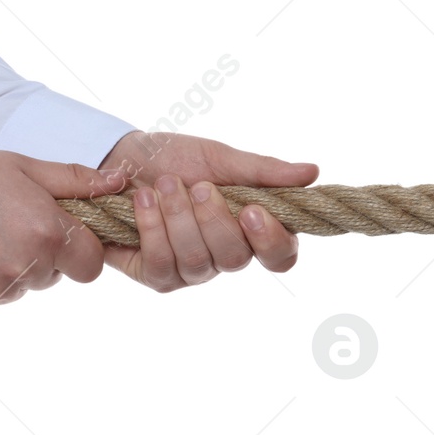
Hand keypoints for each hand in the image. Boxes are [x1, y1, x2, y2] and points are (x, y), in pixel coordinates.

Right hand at [0, 147, 123, 318]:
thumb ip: (75, 181)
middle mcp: (25, 270)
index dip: (79, 247)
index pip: (92, 263)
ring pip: (21, 288)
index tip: (58, 230)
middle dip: (43, 256)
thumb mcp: (20, 165)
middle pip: (55, 276)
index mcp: (47, 235)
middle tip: (6, 224)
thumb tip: (120, 181)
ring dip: (10, 269)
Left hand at [97, 129, 318, 291]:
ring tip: (165, 185)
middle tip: (199, 185)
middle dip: (213, 219)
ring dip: (179, 217)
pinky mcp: (156, 275)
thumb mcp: (222, 158)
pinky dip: (152, 228)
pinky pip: (161, 265)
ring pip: (197, 261)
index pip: (280, 257)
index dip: (272, 241)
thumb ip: (265, 171)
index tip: (252, 210)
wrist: (121, 159)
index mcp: (252, 230)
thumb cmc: (177, 158)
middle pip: (236, 259)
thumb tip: (312, 172)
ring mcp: (192, 271)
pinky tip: (143, 201)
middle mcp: (226, 256)